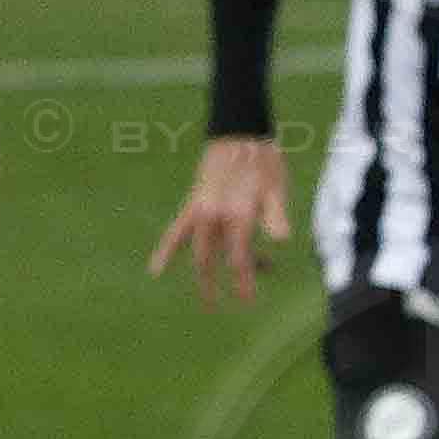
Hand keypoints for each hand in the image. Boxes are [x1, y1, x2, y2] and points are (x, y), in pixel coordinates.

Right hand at [150, 133, 295, 308]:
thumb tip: (283, 240)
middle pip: (217, 259)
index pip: (239, 258)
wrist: (239, 134)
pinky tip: (155, 270)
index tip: (247, 302)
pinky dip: (166, 251)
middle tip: (235, 304)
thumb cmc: (264, 163)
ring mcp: (201, 212)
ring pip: (198, 251)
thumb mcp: (277, 189)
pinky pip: (175, 232)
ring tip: (207, 298)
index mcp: (239, 214)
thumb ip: (276, 216)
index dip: (243, 282)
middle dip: (225, 283)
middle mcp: (216, 216)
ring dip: (203, 275)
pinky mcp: (192, 205)